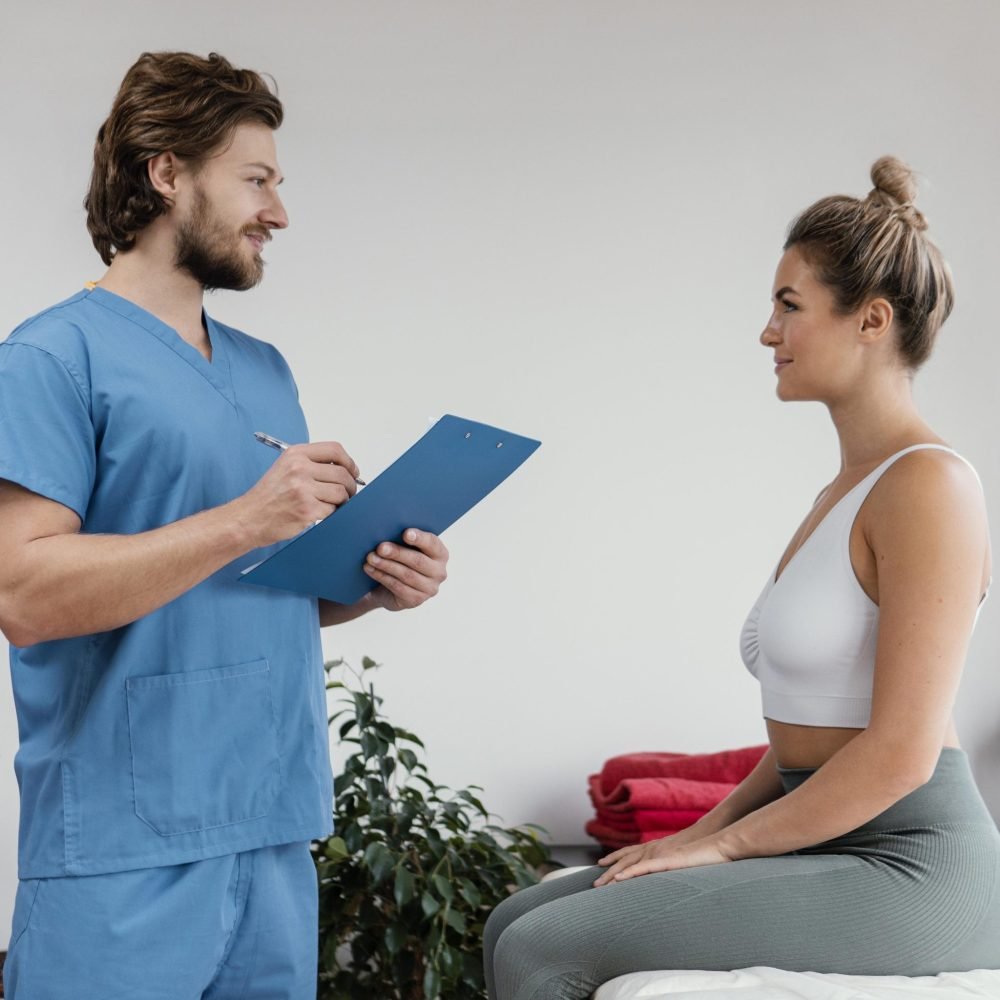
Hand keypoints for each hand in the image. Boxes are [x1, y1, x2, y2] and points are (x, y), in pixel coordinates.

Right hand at [237, 442, 360, 547]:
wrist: (249, 518)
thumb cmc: (268, 496)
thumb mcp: (285, 468)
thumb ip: (312, 463)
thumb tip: (344, 468)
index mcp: (296, 455)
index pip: (335, 449)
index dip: (349, 462)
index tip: (353, 471)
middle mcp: (299, 469)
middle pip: (342, 472)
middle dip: (350, 485)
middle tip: (347, 493)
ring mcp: (303, 489)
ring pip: (341, 492)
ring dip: (342, 501)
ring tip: (331, 503)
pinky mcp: (307, 509)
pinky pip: (333, 509)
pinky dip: (331, 513)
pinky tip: (319, 512)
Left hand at [363, 529, 448, 611]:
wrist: (390, 588)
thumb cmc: (400, 560)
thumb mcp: (405, 548)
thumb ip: (403, 539)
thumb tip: (388, 528)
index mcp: (440, 554)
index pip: (433, 544)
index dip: (420, 538)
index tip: (405, 533)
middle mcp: (439, 572)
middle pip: (418, 561)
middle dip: (397, 553)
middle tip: (380, 547)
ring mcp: (429, 588)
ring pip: (406, 575)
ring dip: (386, 565)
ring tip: (370, 558)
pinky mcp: (416, 600)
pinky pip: (398, 587)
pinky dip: (382, 576)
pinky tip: (370, 569)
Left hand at [592, 834, 731, 886]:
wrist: (718, 843)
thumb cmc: (705, 852)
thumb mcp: (685, 860)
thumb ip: (675, 865)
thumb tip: (671, 872)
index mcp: (658, 848)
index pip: (631, 853)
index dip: (616, 858)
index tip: (602, 865)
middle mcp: (654, 849)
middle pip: (626, 860)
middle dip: (608, 871)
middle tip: (594, 883)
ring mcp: (659, 854)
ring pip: (630, 865)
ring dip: (613, 874)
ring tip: (599, 885)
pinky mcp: (667, 861)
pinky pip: (644, 868)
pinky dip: (629, 873)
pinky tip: (618, 880)